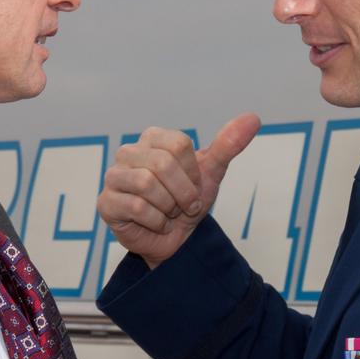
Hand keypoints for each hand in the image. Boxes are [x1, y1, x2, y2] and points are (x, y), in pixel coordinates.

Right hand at [98, 113, 260, 269]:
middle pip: (162, 163)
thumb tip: (253, 118)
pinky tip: (156, 224)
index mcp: (152, 138)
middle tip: (185, 205)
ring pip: (147, 185)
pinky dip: (157, 221)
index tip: (194, 185)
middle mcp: (128, 152)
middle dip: (183, 192)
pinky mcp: (106, 203)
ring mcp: (114, 177)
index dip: (193, 172)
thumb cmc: (188, 201)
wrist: (176, 240)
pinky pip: (136, 207)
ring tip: (169, 213)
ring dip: (169, 207)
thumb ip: (229, 144)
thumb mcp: (211, 173)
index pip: (178, 145)